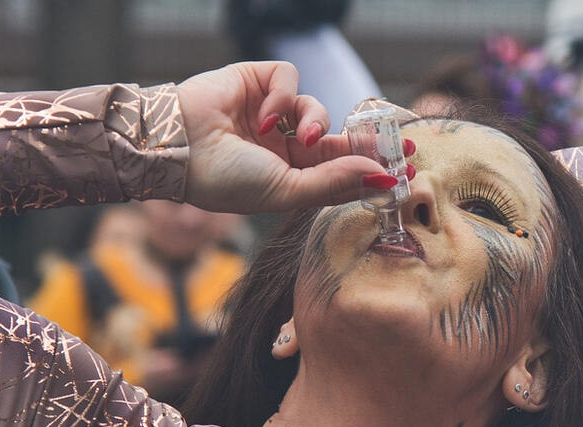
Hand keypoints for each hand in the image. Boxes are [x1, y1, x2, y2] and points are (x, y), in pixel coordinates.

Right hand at [176, 61, 387, 213]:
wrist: (178, 150)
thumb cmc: (225, 180)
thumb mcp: (287, 191)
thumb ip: (335, 183)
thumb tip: (383, 177)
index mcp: (289, 175)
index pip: (339, 169)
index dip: (370, 168)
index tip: (404, 169)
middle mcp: (283, 145)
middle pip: (339, 139)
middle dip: (369, 142)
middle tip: (400, 146)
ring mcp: (271, 113)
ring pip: (317, 108)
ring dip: (317, 121)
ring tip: (302, 138)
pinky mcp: (258, 81)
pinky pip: (290, 80)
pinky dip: (284, 97)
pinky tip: (266, 117)